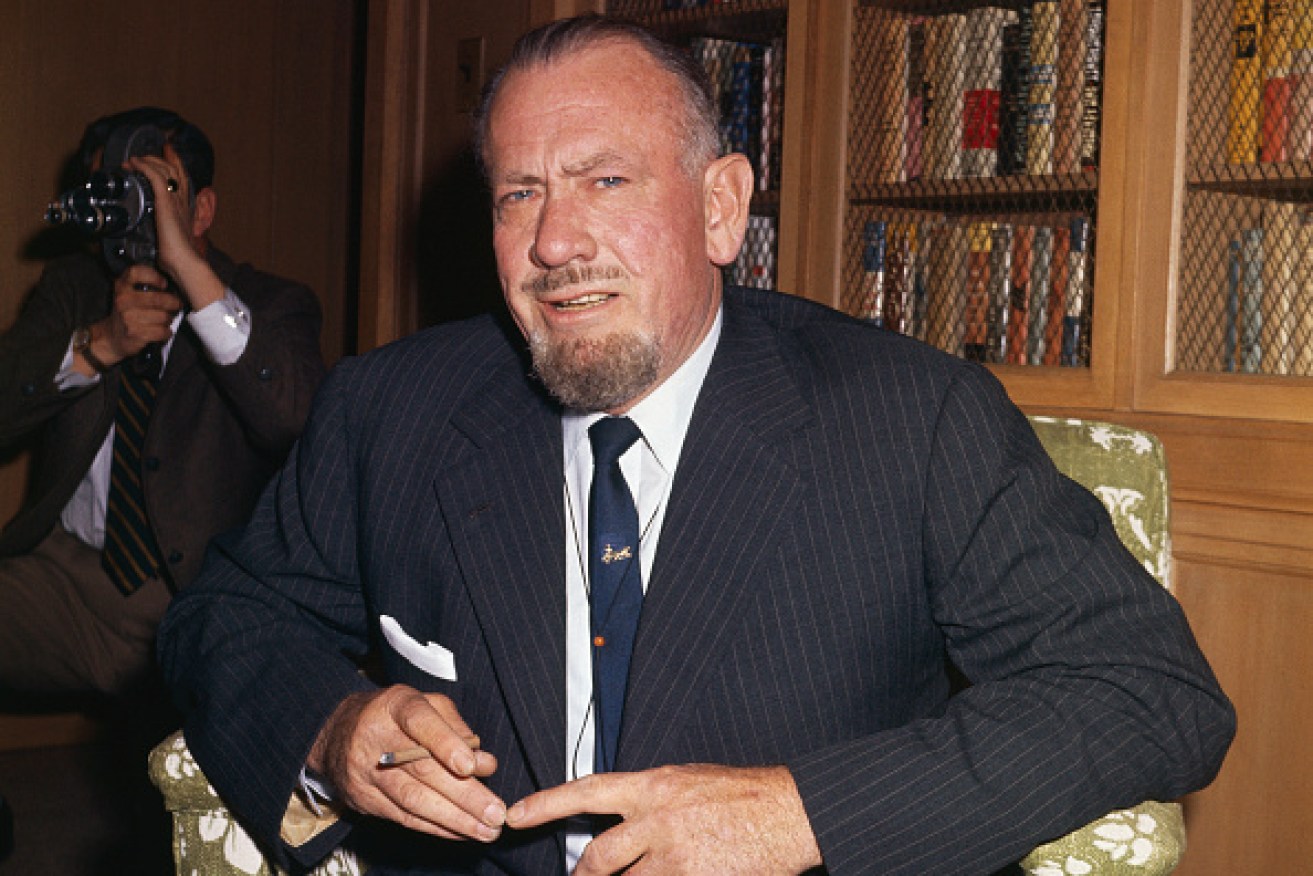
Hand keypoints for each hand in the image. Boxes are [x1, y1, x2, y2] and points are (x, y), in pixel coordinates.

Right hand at [94, 264, 183, 364]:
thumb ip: (145, 285)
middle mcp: (123, 300)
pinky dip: (167, 332)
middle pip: (158, 298)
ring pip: (163, 316)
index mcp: (121, 286)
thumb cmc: (128, 313)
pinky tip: (164, 331)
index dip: (153, 276)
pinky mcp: (134, 332)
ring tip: (166, 319)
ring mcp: (127, 317)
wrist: (113, 336)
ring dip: (169, 319)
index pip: (136, 273)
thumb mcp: (129, 294)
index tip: (164, 284)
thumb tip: (173, 285)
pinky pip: (162, 331)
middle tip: (177, 304)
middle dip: (173, 303)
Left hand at [126, 146, 223, 310]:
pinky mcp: (165, 203)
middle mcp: (182, 201)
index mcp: (185, 208)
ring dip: (148, 161)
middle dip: (160, 158)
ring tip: (133, 160)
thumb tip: (157, 242)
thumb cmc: (178, 258)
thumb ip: (165, 234)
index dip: (175, 162)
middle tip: (144, 154)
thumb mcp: (171, 241)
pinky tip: (135, 164)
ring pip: (165, 170)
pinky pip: (156, 177)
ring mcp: (175, 201)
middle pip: (174, 170)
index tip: (168, 150)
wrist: (185, 262)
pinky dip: (145, 167)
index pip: (182, 179)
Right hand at [307, 685, 505, 842]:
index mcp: (396, 705)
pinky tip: (463, 833)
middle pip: (422, 769)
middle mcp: (377, 738)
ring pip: (414, 800)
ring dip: (455, 819)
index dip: (446, 744)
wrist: (337, 734)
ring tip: (487, 830)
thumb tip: (485, 763)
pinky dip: (438, 828)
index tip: (472, 766)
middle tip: (495, 813)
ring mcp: (367, 772)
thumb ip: (457, 728)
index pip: (420, 722)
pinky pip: (405, 817)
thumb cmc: (396, 716)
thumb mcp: (425, 704)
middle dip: (463, 795)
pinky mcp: (364, 800)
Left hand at [506, 764, 823, 874]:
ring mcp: (674, 855)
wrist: (788, 812)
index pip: (586, 791)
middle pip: (597, 857)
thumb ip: (651, 798)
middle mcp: (656, 818)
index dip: (546, 804)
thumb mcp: (687, 780)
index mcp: (652, 785)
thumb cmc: (743, 793)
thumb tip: (623, 817)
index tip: (515, 815)